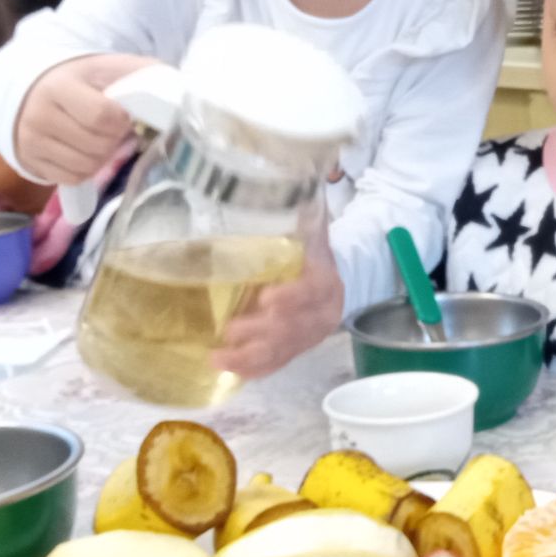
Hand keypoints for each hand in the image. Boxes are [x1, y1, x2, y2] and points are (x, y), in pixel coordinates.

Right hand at [14, 54, 159, 183]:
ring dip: (104, 157)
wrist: (32, 89)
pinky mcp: (31, 162)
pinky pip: (71, 178)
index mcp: (58, 87)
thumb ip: (141, 73)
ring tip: (103, 140)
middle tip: (117, 130)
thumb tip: (179, 93)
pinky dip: (87, 170)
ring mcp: (31, 142)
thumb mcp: (108, 67)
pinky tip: (87, 152)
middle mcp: (39, 116)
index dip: (122, 121)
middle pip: (96, 145)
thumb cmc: (81, 79)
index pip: (101, 116)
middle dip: (115, 140)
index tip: (125, 116)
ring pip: (85, 166)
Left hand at [213, 222, 345, 380]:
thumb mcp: (315, 236)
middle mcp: (320, 315)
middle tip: (229, 329)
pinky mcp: (294, 350)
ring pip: (281, 351)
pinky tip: (229, 371)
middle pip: (293, 328)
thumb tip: (298, 185)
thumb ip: (307, 219)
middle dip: (261, 331)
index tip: (266, 297)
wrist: (337, 286)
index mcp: (325, 284)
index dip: (292, 297)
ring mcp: (306, 337)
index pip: (311, 293)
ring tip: (217, 358)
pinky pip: (276, 365)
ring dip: (249, 357)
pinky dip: (253, 370)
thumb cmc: (315, 258)